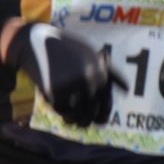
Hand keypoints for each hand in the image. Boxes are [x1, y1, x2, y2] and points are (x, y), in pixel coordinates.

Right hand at [6, 22, 120, 125]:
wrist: (35, 42)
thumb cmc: (66, 48)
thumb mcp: (91, 54)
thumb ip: (111, 72)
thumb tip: (127, 90)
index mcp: (100, 72)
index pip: (106, 105)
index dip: (102, 116)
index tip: (96, 119)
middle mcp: (89, 80)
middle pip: (92, 113)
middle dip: (87, 120)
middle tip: (80, 121)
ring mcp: (72, 86)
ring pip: (78, 116)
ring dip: (74, 120)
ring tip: (70, 118)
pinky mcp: (54, 92)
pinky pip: (62, 111)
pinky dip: (61, 112)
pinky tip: (59, 106)